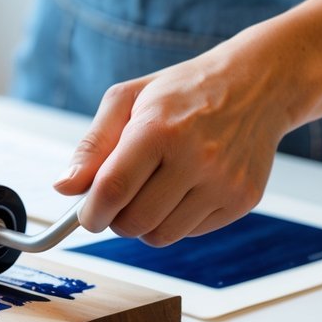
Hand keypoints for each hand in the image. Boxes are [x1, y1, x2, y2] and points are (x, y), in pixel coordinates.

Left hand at [54, 38, 294, 245]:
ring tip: (152, 191)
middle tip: (119, 199)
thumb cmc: (183, 91)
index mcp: (160, 128)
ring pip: (162, 236)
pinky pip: (191, 233)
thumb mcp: (127, 100)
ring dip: (146, 224)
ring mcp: (224, 182)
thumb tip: (64, 187)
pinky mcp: (243, 200)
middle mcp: (196, 157)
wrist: (257, 84)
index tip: (86, 214)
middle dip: (116, 219)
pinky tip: (184, 189)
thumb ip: (92, 146)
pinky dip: (177, 220)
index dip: (91, 212)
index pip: (112, 190)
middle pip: (134, 222)